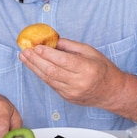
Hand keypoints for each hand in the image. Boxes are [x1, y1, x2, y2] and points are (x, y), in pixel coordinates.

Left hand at [19, 38, 136, 123]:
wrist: (112, 92)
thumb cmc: (103, 69)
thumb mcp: (91, 52)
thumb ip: (70, 46)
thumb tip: (52, 40)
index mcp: (87, 68)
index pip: (63, 61)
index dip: (48, 54)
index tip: (36, 46)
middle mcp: (79, 82)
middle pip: (52, 71)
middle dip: (35, 60)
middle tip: (24, 50)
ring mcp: (72, 92)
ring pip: (48, 79)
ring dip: (34, 67)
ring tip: (24, 57)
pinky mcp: (67, 97)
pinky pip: (51, 84)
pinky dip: (41, 74)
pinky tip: (34, 66)